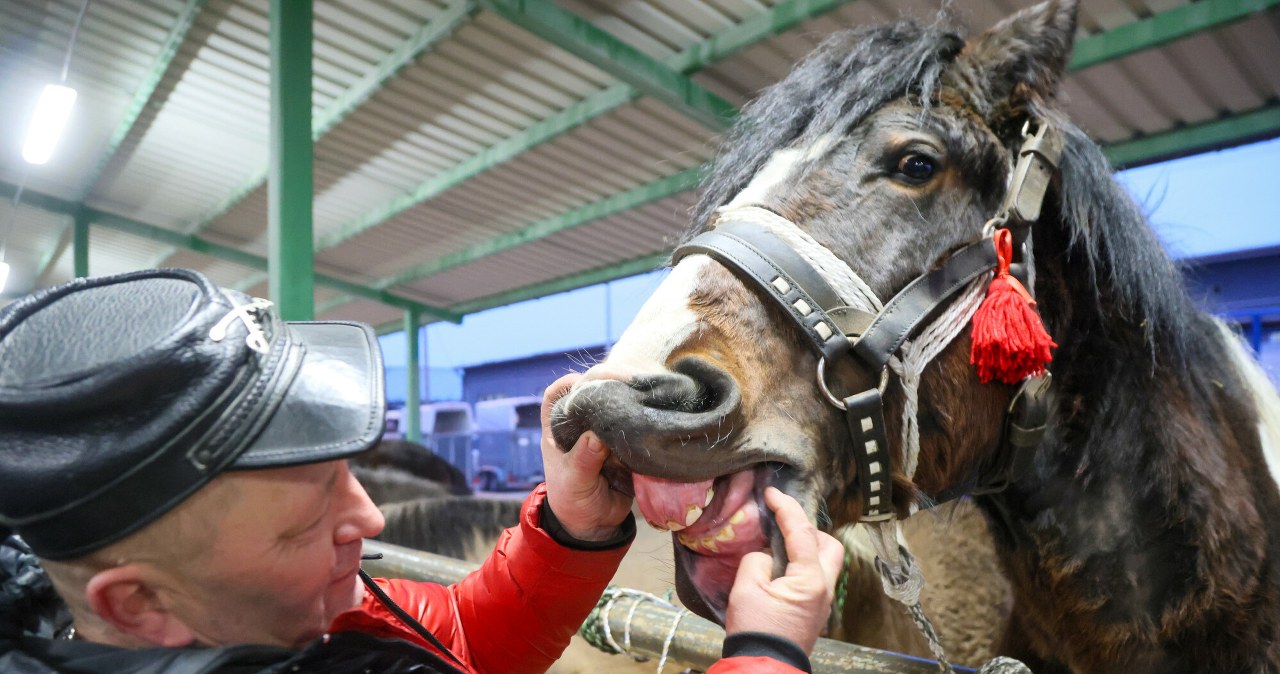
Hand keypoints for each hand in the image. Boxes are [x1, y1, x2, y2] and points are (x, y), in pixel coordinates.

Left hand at [540, 373, 633, 540]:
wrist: (596, 525)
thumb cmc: (573, 502)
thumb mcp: (574, 483)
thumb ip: (583, 460)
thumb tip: (596, 436)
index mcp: (558, 430)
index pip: (556, 395)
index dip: (569, 384)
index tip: (588, 383)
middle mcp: (581, 424)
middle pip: (591, 391)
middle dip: (609, 382)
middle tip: (629, 383)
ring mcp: (604, 430)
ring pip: (616, 402)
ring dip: (631, 395)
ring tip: (648, 393)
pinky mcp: (624, 440)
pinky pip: (634, 421)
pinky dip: (646, 413)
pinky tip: (659, 408)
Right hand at [724, 487, 844, 653]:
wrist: (763, 667)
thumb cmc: (755, 629)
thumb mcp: (746, 588)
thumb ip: (757, 560)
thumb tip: (766, 556)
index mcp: (810, 579)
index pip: (802, 532)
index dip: (786, 507)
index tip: (772, 492)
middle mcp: (825, 588)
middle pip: (830, 545)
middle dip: (809, 528)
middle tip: (783, 523)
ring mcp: (823, 602)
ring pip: (826, 562)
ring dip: (808, 547)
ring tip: (782, 544)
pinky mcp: (815, 612)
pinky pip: (816, 578)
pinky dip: (803, 564)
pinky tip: (782, 566)